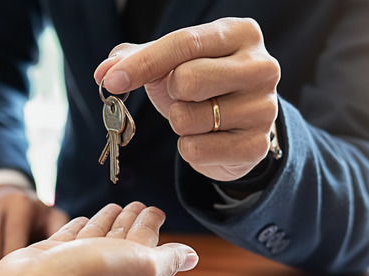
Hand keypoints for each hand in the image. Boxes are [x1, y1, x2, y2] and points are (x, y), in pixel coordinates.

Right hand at [0, 201, 198, 275]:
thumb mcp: (143, 265)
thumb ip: (168, 259)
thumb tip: (193, 257)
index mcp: (131, 270)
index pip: (146, 240)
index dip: (151, 224)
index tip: (156, 210)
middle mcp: (105, 266)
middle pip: (123, 236)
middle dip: (132, 220)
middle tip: (139, 204)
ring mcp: (77, 260)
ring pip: (98, 234)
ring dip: (108, 221)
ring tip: (115, 207)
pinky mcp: (52, 254)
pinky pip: (70, 236)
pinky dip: (79, 226)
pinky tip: (82, 221)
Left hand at [94, 18, 279, 180]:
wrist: (236, 126)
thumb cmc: (202, 84)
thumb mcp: (170, 63)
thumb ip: (135, 59)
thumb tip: (104, 73)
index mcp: (241, 33)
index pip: (184, 44)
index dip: (143, 64)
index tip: (113, 82)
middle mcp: (262, 67)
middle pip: (189, 80)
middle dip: (170, 93)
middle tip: (180, 95)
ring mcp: (265, 108)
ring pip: (189, 119)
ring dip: (179, 122)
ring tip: (198, 117)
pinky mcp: (257, 145)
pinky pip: (197, 150)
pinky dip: (189, 148)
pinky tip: (206, 139)